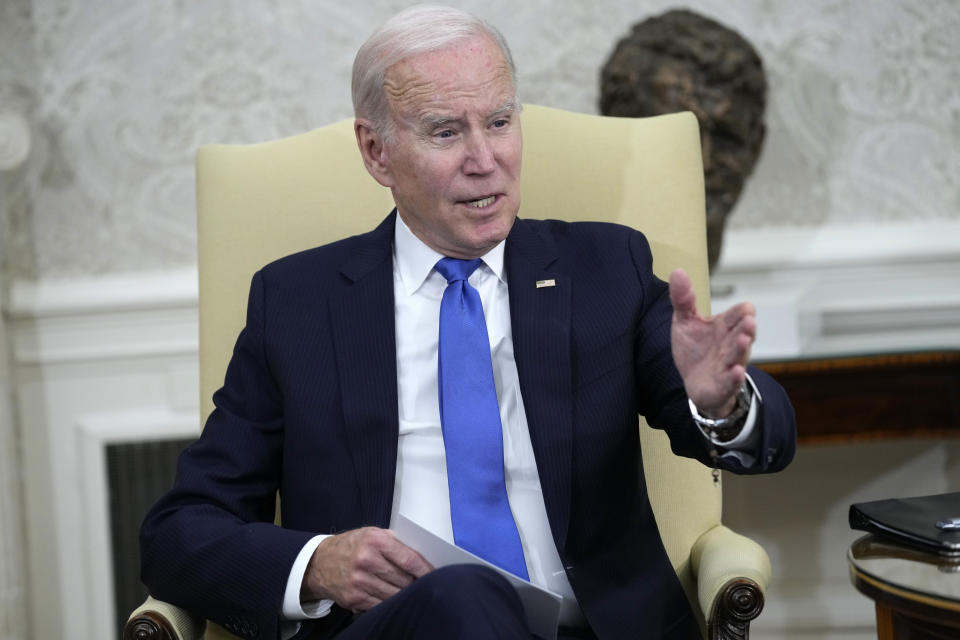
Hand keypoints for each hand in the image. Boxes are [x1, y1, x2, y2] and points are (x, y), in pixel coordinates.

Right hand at [301, 526, 432, 611]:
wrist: (318, 563)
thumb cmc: (350, 546)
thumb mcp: (371, 534)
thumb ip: (395, 542)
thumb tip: (422, 556)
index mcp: (374, 541)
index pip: (409, 559)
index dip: (426, 570)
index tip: (436, 574)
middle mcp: (366, 561)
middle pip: (404, 579)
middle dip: (417, 584)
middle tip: (428, 585)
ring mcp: (359, 582)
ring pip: (395, 595)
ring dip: (406, 595)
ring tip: (413, 592)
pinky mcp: (354, 598)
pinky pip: (381, 605)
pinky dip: (390, 603)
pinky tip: (395, 599)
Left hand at [669, 268, 755, 416]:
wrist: (694, 382)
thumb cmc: (694, 349)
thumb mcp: (685, 321)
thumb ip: (683, 299)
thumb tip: (677, 271)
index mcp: (725, 326)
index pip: (738, 315)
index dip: (742, 312)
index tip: (745, 308)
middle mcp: (731, 344)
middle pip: (744, 333)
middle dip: (746, 328)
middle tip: (749, 321)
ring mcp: (729, 364)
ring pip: (739, 356)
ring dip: (741, 349)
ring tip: (743, 340)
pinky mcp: (724, 384)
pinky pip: (732, 381)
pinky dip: (735, 377)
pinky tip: (736, 371)